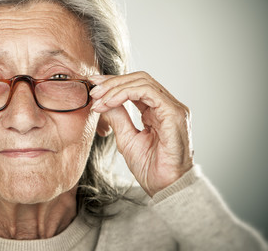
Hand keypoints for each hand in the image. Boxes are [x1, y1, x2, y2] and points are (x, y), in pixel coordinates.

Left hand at [90, 71, 193, 196]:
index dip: (113, 83)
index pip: (136, 86)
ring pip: (142, 82)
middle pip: (139, 79)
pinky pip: (147, 92)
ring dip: (116, 87)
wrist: (165, 188)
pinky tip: (109, 103)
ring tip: (98, 99)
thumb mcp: (126, 138)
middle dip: (112, 82)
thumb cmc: (150, 167)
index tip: (93, 86)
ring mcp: (173, 108)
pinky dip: (125, 93)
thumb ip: (117, 117)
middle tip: (93, 90)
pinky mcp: (173, 114)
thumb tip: (102, 101)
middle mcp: (168, 106)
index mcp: (158, 111)